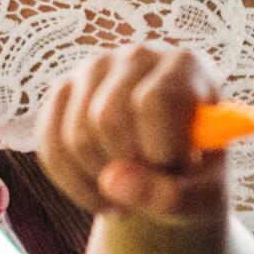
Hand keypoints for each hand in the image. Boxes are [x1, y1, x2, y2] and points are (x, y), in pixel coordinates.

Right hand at [37, 44, 231, 222]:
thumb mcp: (202, 195)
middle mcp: (136, 57)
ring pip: (77, 137)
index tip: (173, 173)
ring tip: (127, 196)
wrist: (169, 170)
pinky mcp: (61, 92)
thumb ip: (169, 194)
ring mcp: (93, 70)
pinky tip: (99, 194)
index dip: (159, 148)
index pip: (154, 100)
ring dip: (99, 182)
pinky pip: (51, 148)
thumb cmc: (195, 177)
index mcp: (185, 66)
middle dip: (127, 168)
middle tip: (148, 186)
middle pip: (109, 118)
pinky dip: (73, 184)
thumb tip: (111, 182)